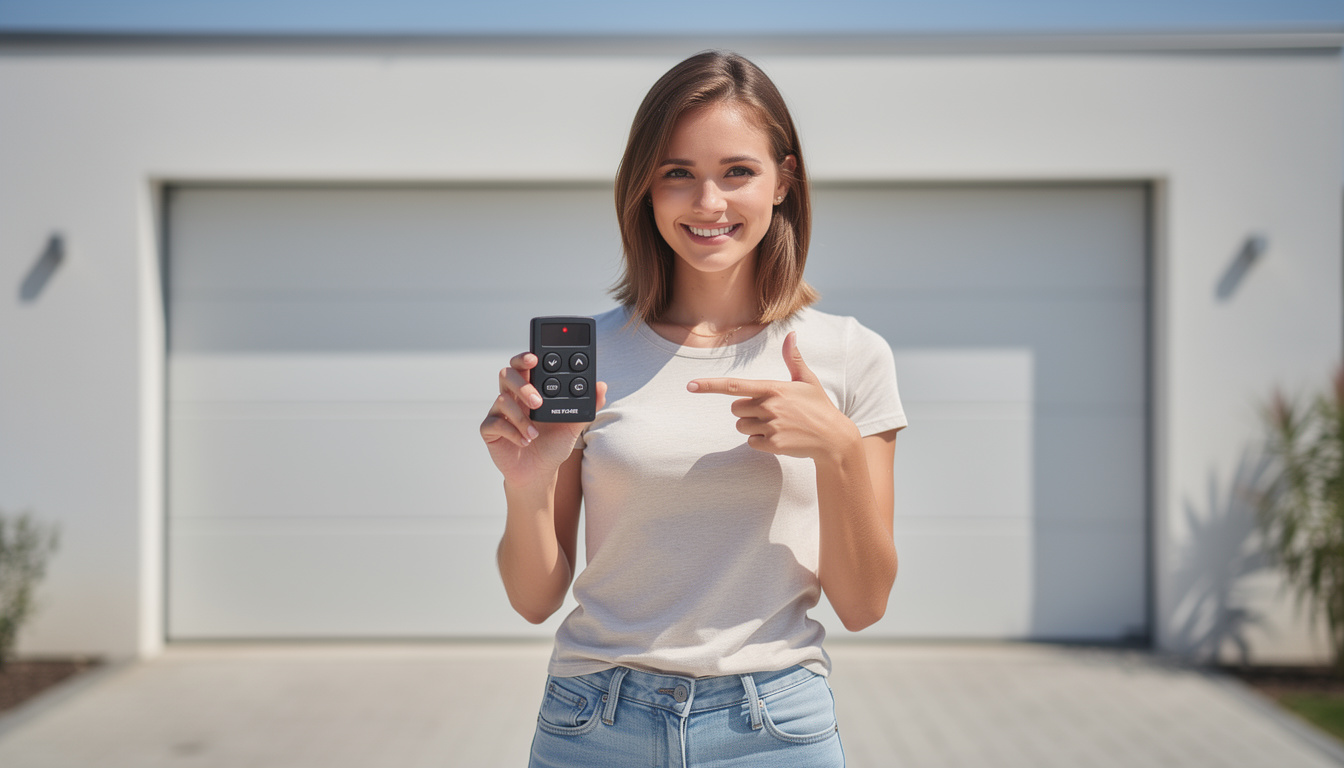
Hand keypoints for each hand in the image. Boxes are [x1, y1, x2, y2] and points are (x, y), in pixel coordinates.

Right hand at [479, 351, 605, 486]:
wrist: (540, 472)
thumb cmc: (553, 444)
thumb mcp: (573, 426)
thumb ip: (587, 406)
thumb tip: (602, 386)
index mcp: (530, 389)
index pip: (523, 365)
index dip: (525, 357)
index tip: (534, 358)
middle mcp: (513, 397)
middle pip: (507, 374)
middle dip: (522, 384)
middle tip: (537, 401)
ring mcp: (500, 413)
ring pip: (502, 400)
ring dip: (521, 417)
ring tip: (535, 433)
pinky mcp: (491, 430)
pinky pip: (494, 424)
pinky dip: (512, 432)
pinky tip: (525, 441)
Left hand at [688, 332, 858, 461]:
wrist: (833, 439)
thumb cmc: (818, 406)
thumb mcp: (807, 380)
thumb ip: (793, 358)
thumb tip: (792, 333)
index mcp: (773, 388)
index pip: (734, 386)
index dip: (710, 386)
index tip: (690, 386)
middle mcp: (769, 407)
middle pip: (735, 409)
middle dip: (746, 410)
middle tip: (769, 412)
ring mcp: (771, 427)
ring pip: (741, 426)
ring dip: (752, 427)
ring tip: (776, 425)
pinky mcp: (773, 445)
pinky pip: (751, 442)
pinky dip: (760, 442)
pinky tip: (779, 438)